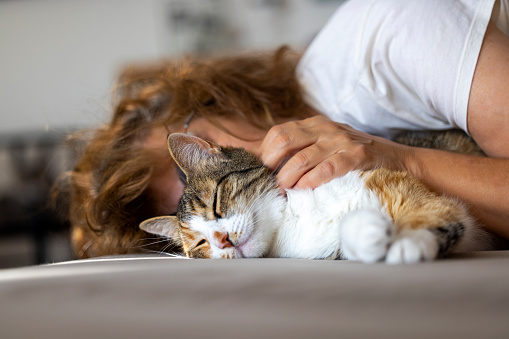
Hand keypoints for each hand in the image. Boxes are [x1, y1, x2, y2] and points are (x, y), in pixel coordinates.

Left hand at [258, 115, 408, 189]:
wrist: (399, 160)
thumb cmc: (356, 157)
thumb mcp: (328, 146)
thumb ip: (303, 150)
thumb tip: (269, 166)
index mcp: (315, 124)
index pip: (279, 133)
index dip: (265, 153)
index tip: (259, 172)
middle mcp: (326, 128)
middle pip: (284, 140)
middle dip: (270, 164)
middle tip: (266, 183)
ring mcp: (342, 140)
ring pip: (302, 157)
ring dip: (287, 178)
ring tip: (281, 192)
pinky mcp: (358, 155)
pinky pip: (328, 168)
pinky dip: (311, 181)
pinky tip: (303, 190)